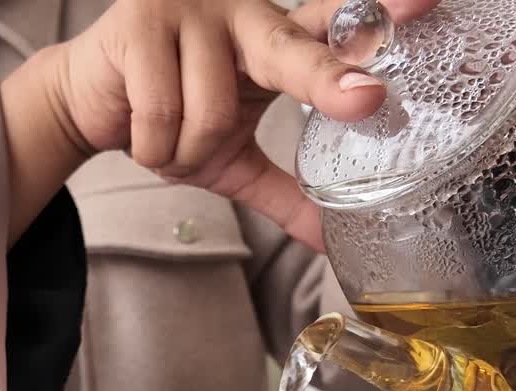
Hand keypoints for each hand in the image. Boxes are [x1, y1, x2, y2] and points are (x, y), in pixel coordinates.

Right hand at [50, 0, 441, 250]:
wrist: (89, 103)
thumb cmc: (173, 117)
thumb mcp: (236, 160)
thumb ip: (289, 192)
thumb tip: (332, 242)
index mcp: (276, 36)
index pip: (337, 19)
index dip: (382, 11)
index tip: (426, 2)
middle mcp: (242, 12)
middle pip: (293, 52)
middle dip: (327, 80)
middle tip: (365, 100)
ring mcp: (190, 12)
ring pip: (211, 112)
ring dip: (186, 151)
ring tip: (171, 138)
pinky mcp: (140, 25)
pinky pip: (165, 114)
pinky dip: (156, 147)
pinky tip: (140, 130)